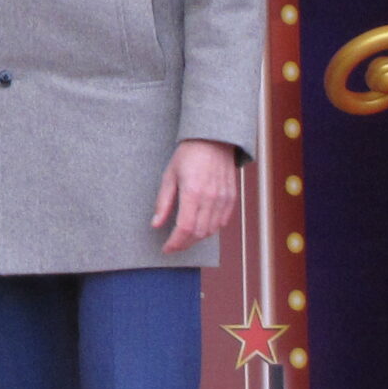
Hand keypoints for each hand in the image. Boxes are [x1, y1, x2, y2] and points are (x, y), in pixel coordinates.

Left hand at [151, 138, 236, 253]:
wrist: (213, 140)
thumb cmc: (188, 155)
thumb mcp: (169, 175)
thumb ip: (163, 202)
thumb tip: (156, 224)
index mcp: (192, 193)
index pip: (184, 228)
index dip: (175, 243)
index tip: (166, 248)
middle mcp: (210, 198)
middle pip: (198, 233)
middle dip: (184, 244)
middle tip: (173, 245)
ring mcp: (223, 199)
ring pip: (211, 231)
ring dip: (197, 238)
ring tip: (185, 237)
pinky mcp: (231, 198)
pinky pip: (223, 222)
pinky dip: (211, 229)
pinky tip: (201, 227)